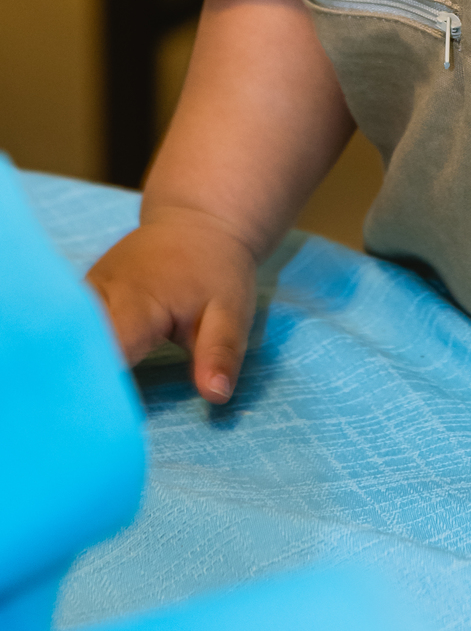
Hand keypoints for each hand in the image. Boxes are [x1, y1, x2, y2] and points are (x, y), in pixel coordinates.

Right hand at [86, 209, 257, 404]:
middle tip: (91, 422)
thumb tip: (215, 395)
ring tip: (81, 406)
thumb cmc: (216, 270)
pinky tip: (80, 379)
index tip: (105, 421)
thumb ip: (220, 352)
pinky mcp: (82, 295)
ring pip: (64, 336)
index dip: (101, 387)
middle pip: (74, 346)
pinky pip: (68, 328)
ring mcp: (86, 291)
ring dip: (72, 368)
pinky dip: (73, 352)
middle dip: (78, 383)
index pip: (105, 351)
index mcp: (136, 299)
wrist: (198, 222)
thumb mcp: (232, 309)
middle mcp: (100, 292)